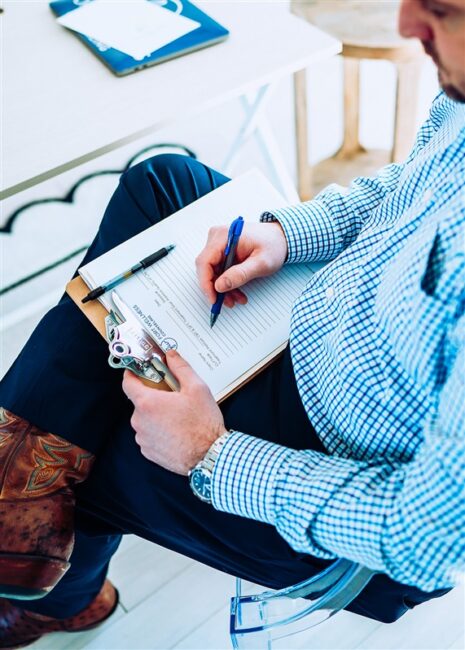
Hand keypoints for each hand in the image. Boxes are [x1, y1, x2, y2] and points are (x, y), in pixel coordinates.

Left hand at [122, 350, 226, 474]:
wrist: (209, 455)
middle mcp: (140, 421)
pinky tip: (176, 432)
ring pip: (145, 419)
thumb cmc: (203, 423)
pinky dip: (159, 431)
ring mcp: (143, 438)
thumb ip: (180, 368)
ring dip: (157, 416)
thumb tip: (170, 355)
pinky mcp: (149, 452)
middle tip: (173, 398)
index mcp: (148, 403)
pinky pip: (149, 435)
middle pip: (140, 402)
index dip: (132, 374)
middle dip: (154, 397)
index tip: (138, 370)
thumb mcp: (197, 388)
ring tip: (178, 418)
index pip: (128, 383)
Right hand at [195, 221, 287, 307]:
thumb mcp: (261, 263)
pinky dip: (227, 282)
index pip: (204, 262)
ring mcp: (219, 243)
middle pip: (207, 268)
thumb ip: (240, 274)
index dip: (206, 283)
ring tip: (237, 298)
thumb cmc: (273, 246)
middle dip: (217, 288)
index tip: (213, 299)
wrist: (280, 238)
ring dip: (223, 287)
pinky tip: (237, 291)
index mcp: (224, 236)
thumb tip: (219, 286)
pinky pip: (219, 269)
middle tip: (228, 302)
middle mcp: (217, 237)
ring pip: (213, 271)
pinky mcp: (222, 250)